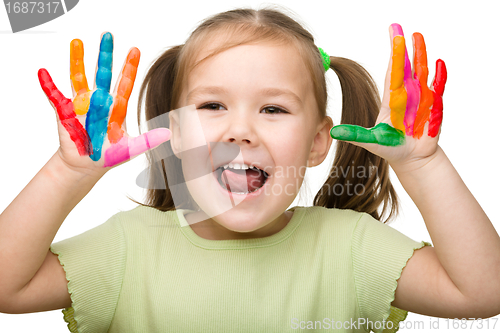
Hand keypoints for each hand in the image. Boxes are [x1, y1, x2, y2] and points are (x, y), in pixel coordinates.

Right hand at [38, 32, 169, 173]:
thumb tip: (168, 134)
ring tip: (77, 42)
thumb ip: (148, 140)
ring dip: (78, 61)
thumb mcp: (130, 149)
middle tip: (108, 35)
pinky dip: (49, 85)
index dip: (130, 67)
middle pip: (103, 74)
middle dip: (106, 55)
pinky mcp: (65, 112)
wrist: (87, 165)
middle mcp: (99, 101)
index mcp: (116, 107)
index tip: (135, 50)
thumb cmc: (109, 155)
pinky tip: (43, 72)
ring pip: (79, 78)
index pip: (124, 83)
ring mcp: (81, 105)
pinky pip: (55, 97)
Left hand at [330, 24, 446, 166]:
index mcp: (392, 98)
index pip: (393, 72)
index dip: (394, 54)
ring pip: (422, 73)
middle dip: (404, 48)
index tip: (393, 36)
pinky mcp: (434, 108)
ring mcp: (422, 99)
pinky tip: (438, 64)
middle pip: (406, 67)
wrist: (411, 159)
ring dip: (421, 56)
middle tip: (401, 30)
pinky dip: (439, 77)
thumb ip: (354, 134)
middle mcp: (408, 94)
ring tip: (418, 37)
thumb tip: (333, 132)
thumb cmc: (391, 147)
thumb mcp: (370, 140)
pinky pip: (437, 89)